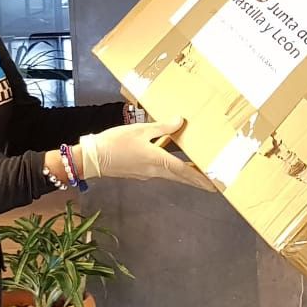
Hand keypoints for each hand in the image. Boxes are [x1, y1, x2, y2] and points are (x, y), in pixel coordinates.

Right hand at [80, 120, 211, 190]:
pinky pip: (160, 171)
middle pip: (180, 176)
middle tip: (212, 185)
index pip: (184, 170)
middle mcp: (154, 170)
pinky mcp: (139, 172)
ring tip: (198, 173)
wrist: (93, 158)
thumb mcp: (139, 129)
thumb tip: (180, 121)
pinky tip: (172, 162)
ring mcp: (146, 173)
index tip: (213, 185)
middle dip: (197, 180)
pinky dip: (171, 169)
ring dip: (185, 174)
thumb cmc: (115, 142)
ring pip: (171, 174)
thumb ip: (161, 127)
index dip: (200, 177)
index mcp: (157, 160)